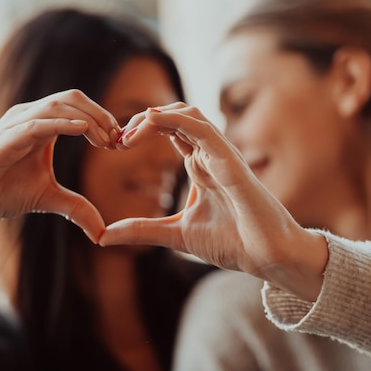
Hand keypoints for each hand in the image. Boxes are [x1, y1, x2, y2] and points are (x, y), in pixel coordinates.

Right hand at [0, 90, 119, 240]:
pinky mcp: (4, 140)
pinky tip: (82, 130)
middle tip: (118, 139)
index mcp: (41, 124)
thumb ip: (76, 208)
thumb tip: (101, 233)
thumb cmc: (1, 192)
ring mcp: (15, 125)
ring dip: (87, 118)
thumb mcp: (47, 199)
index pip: (78, 107)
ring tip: (106, 138)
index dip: (103, 119)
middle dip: (100, 114)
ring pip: (57, 105)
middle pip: (72, 98)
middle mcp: (29, 117)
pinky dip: (61, 124)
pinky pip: (36, 124)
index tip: (119, 142)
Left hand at [101, 103, 326, 299]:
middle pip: (174, 116)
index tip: (115, 146)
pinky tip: (150, 121)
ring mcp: (221, 154)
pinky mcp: (230, 160)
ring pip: (188, 113)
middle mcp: (209, 154)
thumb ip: (141, 230)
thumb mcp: (175, 235)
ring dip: (154, 116)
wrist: (267, 256)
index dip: (140, 131)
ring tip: (128, 133)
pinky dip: (175, 118)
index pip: (169, 131)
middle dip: (142, 120)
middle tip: (116, 140)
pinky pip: (202, 127)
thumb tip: (104, 236)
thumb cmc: (232, 242)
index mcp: (200, 166)